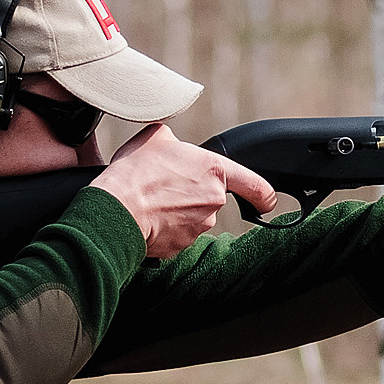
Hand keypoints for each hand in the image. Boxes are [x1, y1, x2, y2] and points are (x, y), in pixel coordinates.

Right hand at [92, 124, 277, 258]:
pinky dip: (165, 227)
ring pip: (193, 217)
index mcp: (214, 171)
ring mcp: (199, 227)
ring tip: (151, 199)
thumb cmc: (135, 172)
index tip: (267, 202)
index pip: (256, 185)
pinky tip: (147, 216)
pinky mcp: (181, 245)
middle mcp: (213, 202)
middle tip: (165, 185)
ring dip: (177, 210)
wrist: (116, 209)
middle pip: (211, 198)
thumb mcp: (156, 137)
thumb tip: (173, 144)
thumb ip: (176, 139)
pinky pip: (177, 234)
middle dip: (192, 193)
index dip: (264, 195)